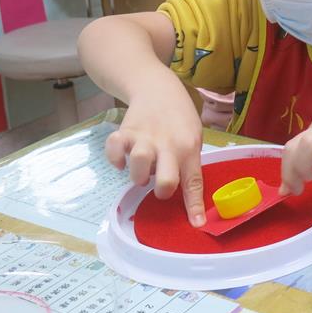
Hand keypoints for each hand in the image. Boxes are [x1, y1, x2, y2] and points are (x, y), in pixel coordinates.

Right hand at [104, 84, 205, 225]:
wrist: (157, 87)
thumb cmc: (179, 118)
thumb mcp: (194, 136)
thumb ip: (189, 162)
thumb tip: (185, 193)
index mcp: (189, 148)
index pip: (194, 181)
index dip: (194, 206)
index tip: (196, 225)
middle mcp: (168, 145)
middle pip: (166, 178)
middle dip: (162, 191)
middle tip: (160, 187)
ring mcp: (145, 138)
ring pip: (140, 163)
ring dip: (138, 176)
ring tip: (141, 173)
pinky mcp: (125, 131)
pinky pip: (114, 149)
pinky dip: (115, 160)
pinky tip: (122, 160)